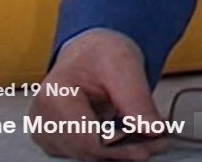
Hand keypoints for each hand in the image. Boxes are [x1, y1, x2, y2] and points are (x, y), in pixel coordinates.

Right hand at [30, 30, 162, 160]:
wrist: (90, 50)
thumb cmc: (100, 52)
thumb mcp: (125, 66)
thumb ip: (137, 101)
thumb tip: (153, 130)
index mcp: (53, 98)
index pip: (87, 140)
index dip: (122, 148)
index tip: (153, 144)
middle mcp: (42, 119)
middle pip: (87, 151)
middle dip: (125, 150)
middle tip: (158, 141)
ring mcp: (46, 131)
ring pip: (87, 155)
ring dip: (118, 151)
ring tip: (148, 139)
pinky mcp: (55, 139)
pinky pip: (85, 151)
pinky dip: (109, 149)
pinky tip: (129, 138)